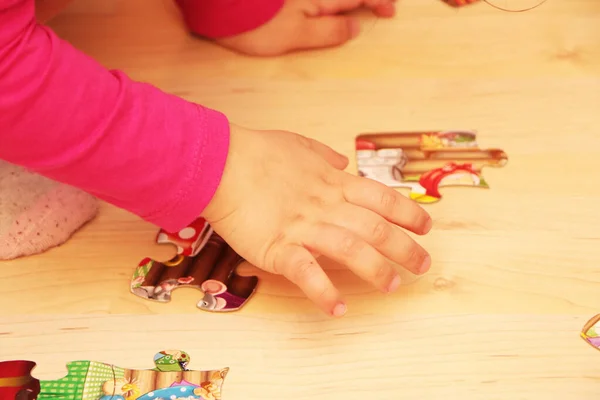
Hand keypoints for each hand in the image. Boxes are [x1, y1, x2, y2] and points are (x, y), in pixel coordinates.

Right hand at [201, 124, 431, 316]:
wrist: (220, 162)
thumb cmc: (257, 152)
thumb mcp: (298, 145)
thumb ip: (324, 155)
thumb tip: (343, 162)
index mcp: (332, 183)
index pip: (381, 198)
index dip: (407, 213)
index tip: (426, 227)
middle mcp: (326, 205)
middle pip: (376, 227)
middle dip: (405, 247)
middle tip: (423, 265)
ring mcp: (303, 227)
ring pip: (351, 248)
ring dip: (376, 269)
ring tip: (392, 285)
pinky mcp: (278, 247)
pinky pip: (306, 272)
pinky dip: (323, 291)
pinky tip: (337, 308)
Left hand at [216, 0, 396, 55]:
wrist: (220, 4)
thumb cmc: (256, 23)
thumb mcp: (296, 36)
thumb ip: (328, 32)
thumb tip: (355, 28)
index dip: (378, 1)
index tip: (390, 12)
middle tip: (383, 3)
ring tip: (360, 5)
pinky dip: (333, 2)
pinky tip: (331, 7)